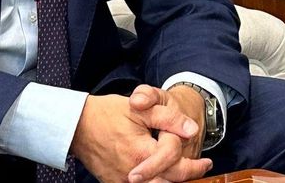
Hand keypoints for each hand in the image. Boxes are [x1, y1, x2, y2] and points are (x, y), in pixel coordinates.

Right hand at [70, 90, 209, 182]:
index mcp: (141, 154)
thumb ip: (169, 119)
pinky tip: (160, 175)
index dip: (195, 166)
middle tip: (201, 169)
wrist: (77, 125)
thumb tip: (192, 130)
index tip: (207, 162)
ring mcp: (120, 182)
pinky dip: (153, 182)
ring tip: (183, 173)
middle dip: (186, 177)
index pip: (176, 167)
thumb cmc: (108, 114)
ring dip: (169, 181)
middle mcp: (131, 174)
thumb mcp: (142, 109)